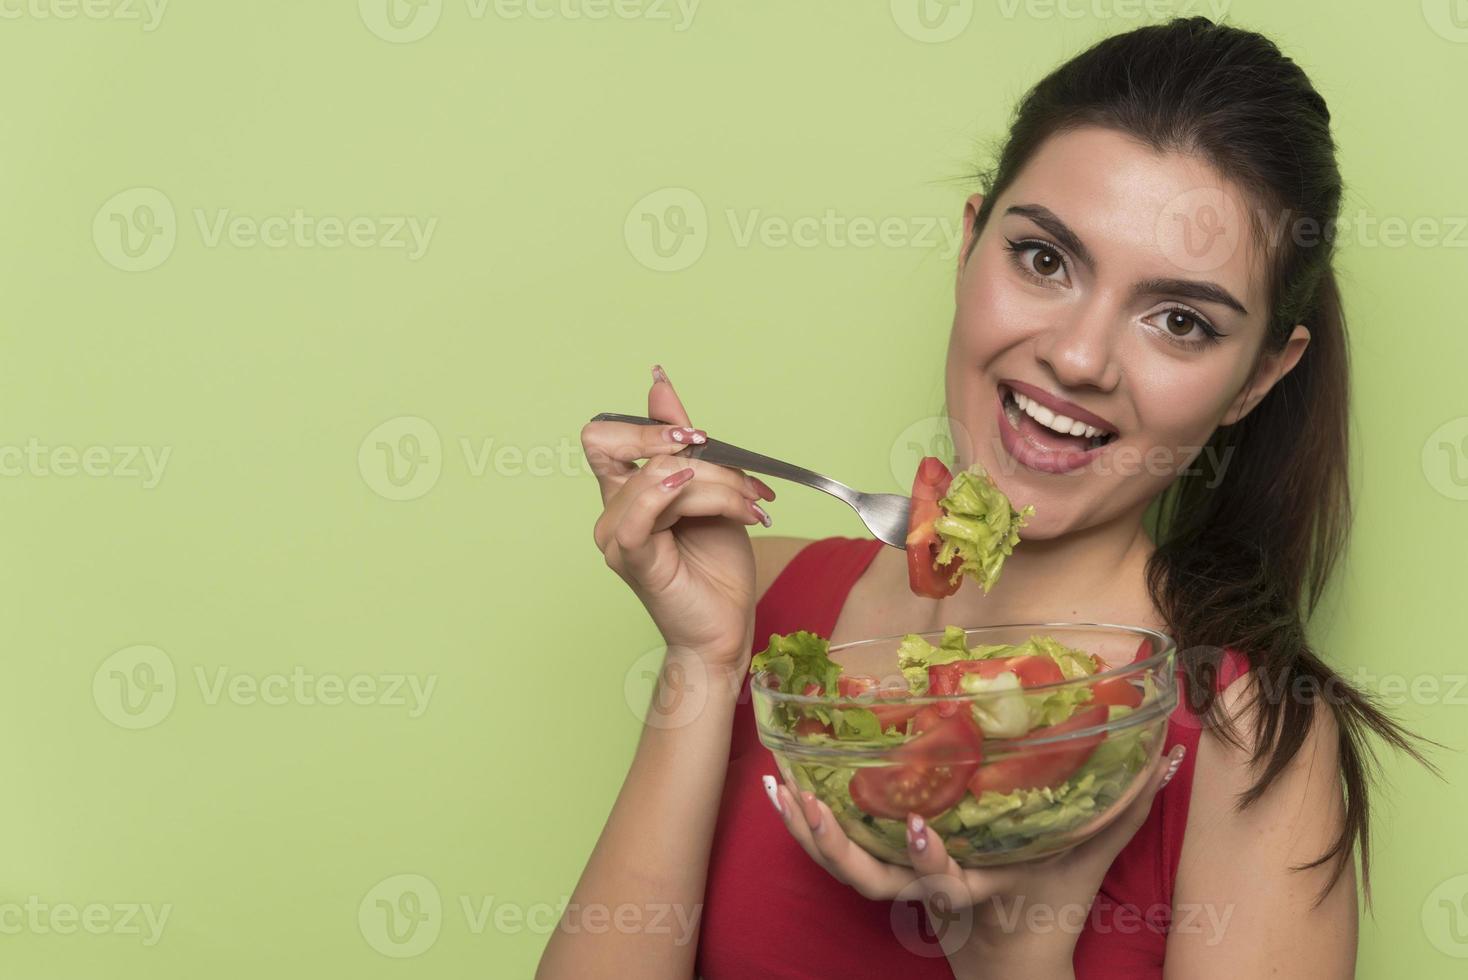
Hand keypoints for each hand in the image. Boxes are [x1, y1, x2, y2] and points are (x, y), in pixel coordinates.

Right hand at [581, 365, 775, 673]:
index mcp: (625, 493)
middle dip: (676, 441)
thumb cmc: (717, 566)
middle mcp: (612, 512)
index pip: (605, 436)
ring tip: (750, 506)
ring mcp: (617, 538)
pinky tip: (695, 490)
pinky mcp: (633, 561)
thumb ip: (682, 442)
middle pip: (624, 446)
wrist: (727, 626)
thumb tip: (658, 383)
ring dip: (716, 482)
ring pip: (659, 476)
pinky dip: (668, 494)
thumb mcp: (709, 490)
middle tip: (722, 460)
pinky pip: (638, 517)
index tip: (696, 433)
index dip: (645, 424)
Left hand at [766, 743, 1187, 974]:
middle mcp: (925, 888)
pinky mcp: (881, 865)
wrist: (1011, 949)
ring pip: (840, 866)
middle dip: (834, 845)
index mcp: (970, 887)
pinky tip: (782, 786)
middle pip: (870, 879)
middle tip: (808, 800)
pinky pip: (833, 851)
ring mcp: (899, 881)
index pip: (943, 881)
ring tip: (779, 783)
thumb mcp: (1087, 853)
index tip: (916, 825)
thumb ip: (1124, 806)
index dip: (927, 858)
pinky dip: (804, 824)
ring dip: (804, 830)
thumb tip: (1168, 752)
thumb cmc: (1048, 893)